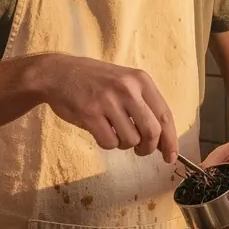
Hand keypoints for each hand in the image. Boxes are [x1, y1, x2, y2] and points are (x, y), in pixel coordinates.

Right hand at [32, 53, 177, 161]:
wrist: (58, 73)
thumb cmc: (96, 81)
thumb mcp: (125, 82)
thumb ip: (144, 105)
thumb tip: (162, 140)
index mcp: (141, 80)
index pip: (164, 115)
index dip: (170, 139)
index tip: (170, 156)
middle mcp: (128, 89)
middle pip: (152, 132)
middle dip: (149, 148)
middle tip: (141, 151)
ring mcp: (108, 101)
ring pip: (130, 140)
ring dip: (124, 144)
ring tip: (115, 133)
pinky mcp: (90, 113)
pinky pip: (109, 142)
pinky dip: (108, 144)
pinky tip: (101, 132)